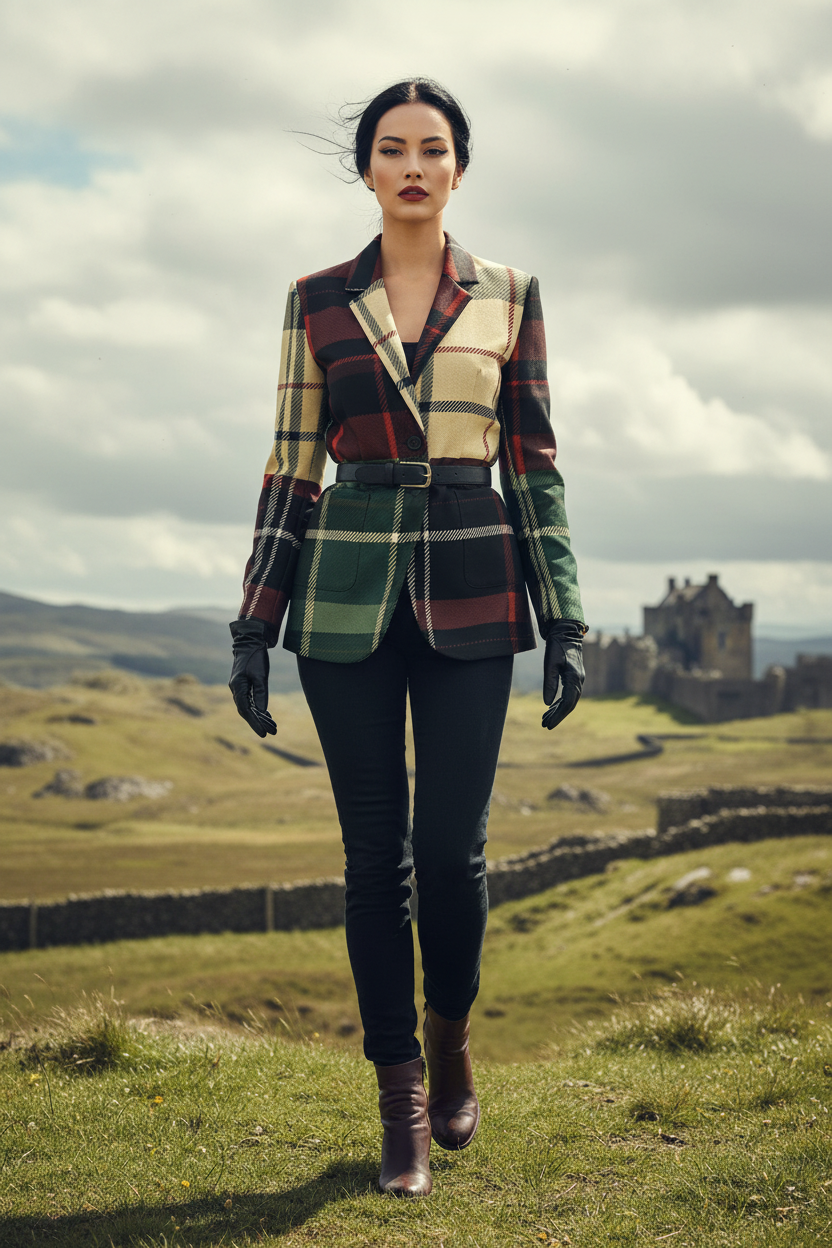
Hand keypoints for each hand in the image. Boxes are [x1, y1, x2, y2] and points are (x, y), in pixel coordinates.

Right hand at [229, 618, 277, 737]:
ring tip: (273, 727)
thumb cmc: (256, 657)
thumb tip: (261, 712)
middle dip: (259, 723)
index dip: (255, 723)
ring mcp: (239, 687)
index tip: (265, 734)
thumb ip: (260, 694)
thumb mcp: (261, 675)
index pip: (246, 710)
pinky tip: (267, 716)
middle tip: (273, 732)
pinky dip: (258, 709)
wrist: (250, 642)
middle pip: (246, 711)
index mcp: (238, 687)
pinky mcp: (244, 685)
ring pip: (249, 707)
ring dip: (260, 717)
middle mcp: (236, 689)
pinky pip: (250, 701)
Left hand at [542, 620, 585, 729]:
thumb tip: (547, 704)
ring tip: (544, 719)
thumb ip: (550, 683)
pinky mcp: (573, 677)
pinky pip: (568, 694)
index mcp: (574, 678)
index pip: (568, 703)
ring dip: (558, 711)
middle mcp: (579, 681)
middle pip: (570, 705)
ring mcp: (577, 679)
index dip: (558, 716)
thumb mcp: (550, 664)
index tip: (548, 725)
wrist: (566, 633)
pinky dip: (559, 703)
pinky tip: (551, 708)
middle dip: (558, 716)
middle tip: (545, 725)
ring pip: (569, 701)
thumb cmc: (557, 646)